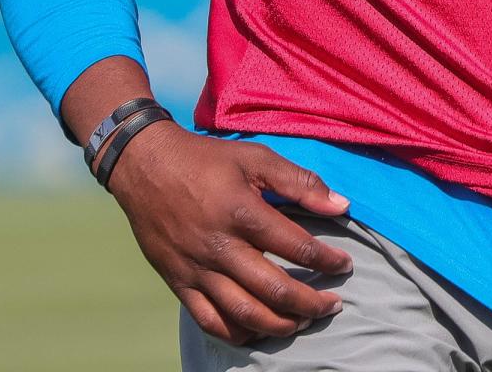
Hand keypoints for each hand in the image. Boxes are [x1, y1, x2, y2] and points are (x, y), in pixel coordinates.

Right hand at [106, 120, 353, 344]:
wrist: (146, 166)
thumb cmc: (206, 159)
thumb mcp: (255, 157)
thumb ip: (299, 181)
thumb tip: (342, 205)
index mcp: (243, 212)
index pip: (297, 247)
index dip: (327, 261)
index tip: (344, 265)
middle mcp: (221, 247)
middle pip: (275, 291)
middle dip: (311, 303)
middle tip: (332, 305)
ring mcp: (199, 270)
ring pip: (246, 315)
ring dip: (281, 325)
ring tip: (302, 321)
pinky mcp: (179, 283)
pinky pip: (211, 322)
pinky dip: (239, 334)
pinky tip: (259, 330)